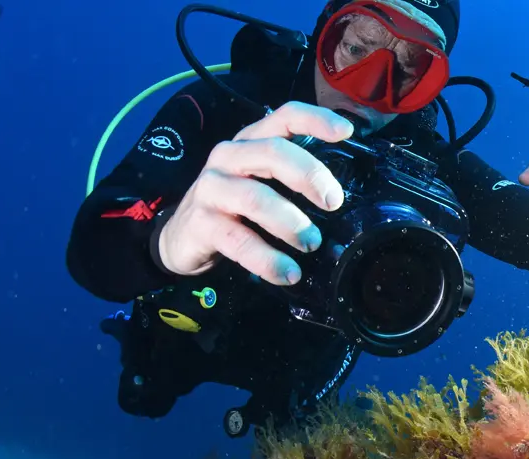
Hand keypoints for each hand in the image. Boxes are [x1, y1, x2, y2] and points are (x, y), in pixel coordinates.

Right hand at [157, 102, 354, 284]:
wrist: (182, 236)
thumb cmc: (235, 207)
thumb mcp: (262, 182)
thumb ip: (294, 179)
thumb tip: (344, 197)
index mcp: (251, 142)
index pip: (284, 117)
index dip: (316, 120)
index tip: (347, 132)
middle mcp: (229, 157)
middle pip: (273, 152)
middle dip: (309, 175)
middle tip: (333, 202)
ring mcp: (212, 188)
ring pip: (256, 198)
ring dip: (291, 223)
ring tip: (311, 243)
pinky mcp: (201, 223)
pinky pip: (239, 240)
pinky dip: (268, 259)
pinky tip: (288, 272)